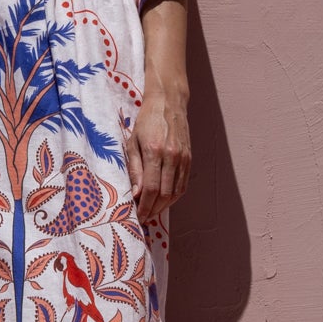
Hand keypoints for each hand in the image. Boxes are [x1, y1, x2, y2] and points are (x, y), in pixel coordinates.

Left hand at [124, 88, 190, 221]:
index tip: (138, 216)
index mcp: (155, 151)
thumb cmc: (146, 122)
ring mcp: (183, 158)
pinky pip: (183, 184)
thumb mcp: (133, 142)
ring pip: (176, 192)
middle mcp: (172, 156)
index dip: (145, 206)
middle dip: (153, 209)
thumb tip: (136, 193)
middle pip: (165, 193)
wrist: (168, 103)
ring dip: (164, 206)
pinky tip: (165, 201)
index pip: (152, 188)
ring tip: (152, 212)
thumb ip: (135, 168)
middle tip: (144, 218)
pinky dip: (174, 196)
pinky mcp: (189, 158)